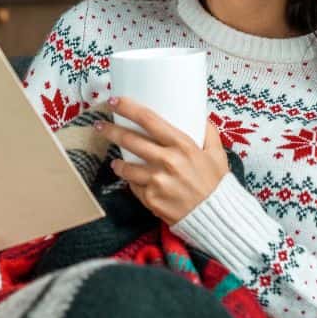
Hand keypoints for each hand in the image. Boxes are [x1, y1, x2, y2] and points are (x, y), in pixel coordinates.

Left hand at [95, 96, 227, 226]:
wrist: (214, 217)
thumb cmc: (215, 184)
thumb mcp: (217, 154)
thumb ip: (207, 132)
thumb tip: (200, 114)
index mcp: (182, 145)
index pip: (148, 120)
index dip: (127, 108)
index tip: (114, 101)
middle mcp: (167, 161)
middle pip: (130, 140)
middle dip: (110, 130)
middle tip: (99, 126)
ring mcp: (156, 181)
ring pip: (125, 166)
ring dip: (116, 162)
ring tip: (115, 160)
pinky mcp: (150, 198)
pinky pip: (133, 186)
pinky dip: (132, 182)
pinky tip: (133, 181)